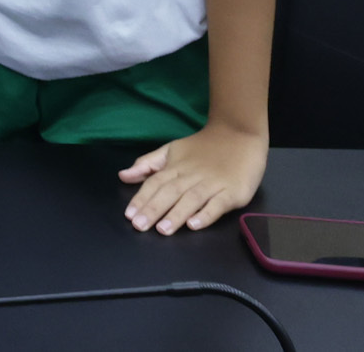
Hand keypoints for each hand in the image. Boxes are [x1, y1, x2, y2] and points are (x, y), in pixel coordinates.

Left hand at [120, 122, 265, 232]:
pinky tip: (194, 225)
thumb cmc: (204, 147)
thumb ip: (148, 164)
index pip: (155, 182)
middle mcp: (192, 175)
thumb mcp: (172, 150)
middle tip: (139, 226)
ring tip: (163, 229)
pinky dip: (206, 215)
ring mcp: (213, 183)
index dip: (142, 198)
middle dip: (154, 209)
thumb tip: (123, 176)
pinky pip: (218, 204)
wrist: (239, 134)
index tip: (129, 215)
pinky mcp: (232, 192)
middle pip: (170, 192)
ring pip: (192, 199)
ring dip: (176, 214)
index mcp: (176, 167)